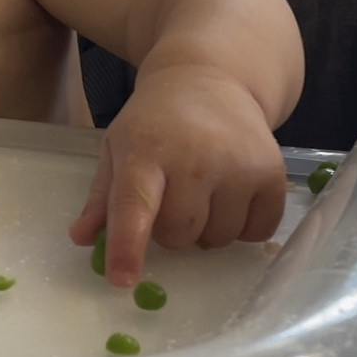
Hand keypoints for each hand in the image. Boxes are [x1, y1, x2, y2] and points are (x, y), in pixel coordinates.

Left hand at [68, 66, 288, 287]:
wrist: (209, 77)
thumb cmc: (155, 122)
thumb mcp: (118, 148)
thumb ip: (101, 198)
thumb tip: (83, 239)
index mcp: (146, 150)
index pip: (135, 205)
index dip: (127, 246)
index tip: (122, 279)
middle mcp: (195, 157)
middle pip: (178, 235)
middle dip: (170, 229)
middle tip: (171, 195)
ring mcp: (238, 164)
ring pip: (217, 239)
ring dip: (207, 229)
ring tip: (203, 191)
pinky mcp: (273, 173)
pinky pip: (257, 233)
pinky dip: (243, 227)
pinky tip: (232, 195)